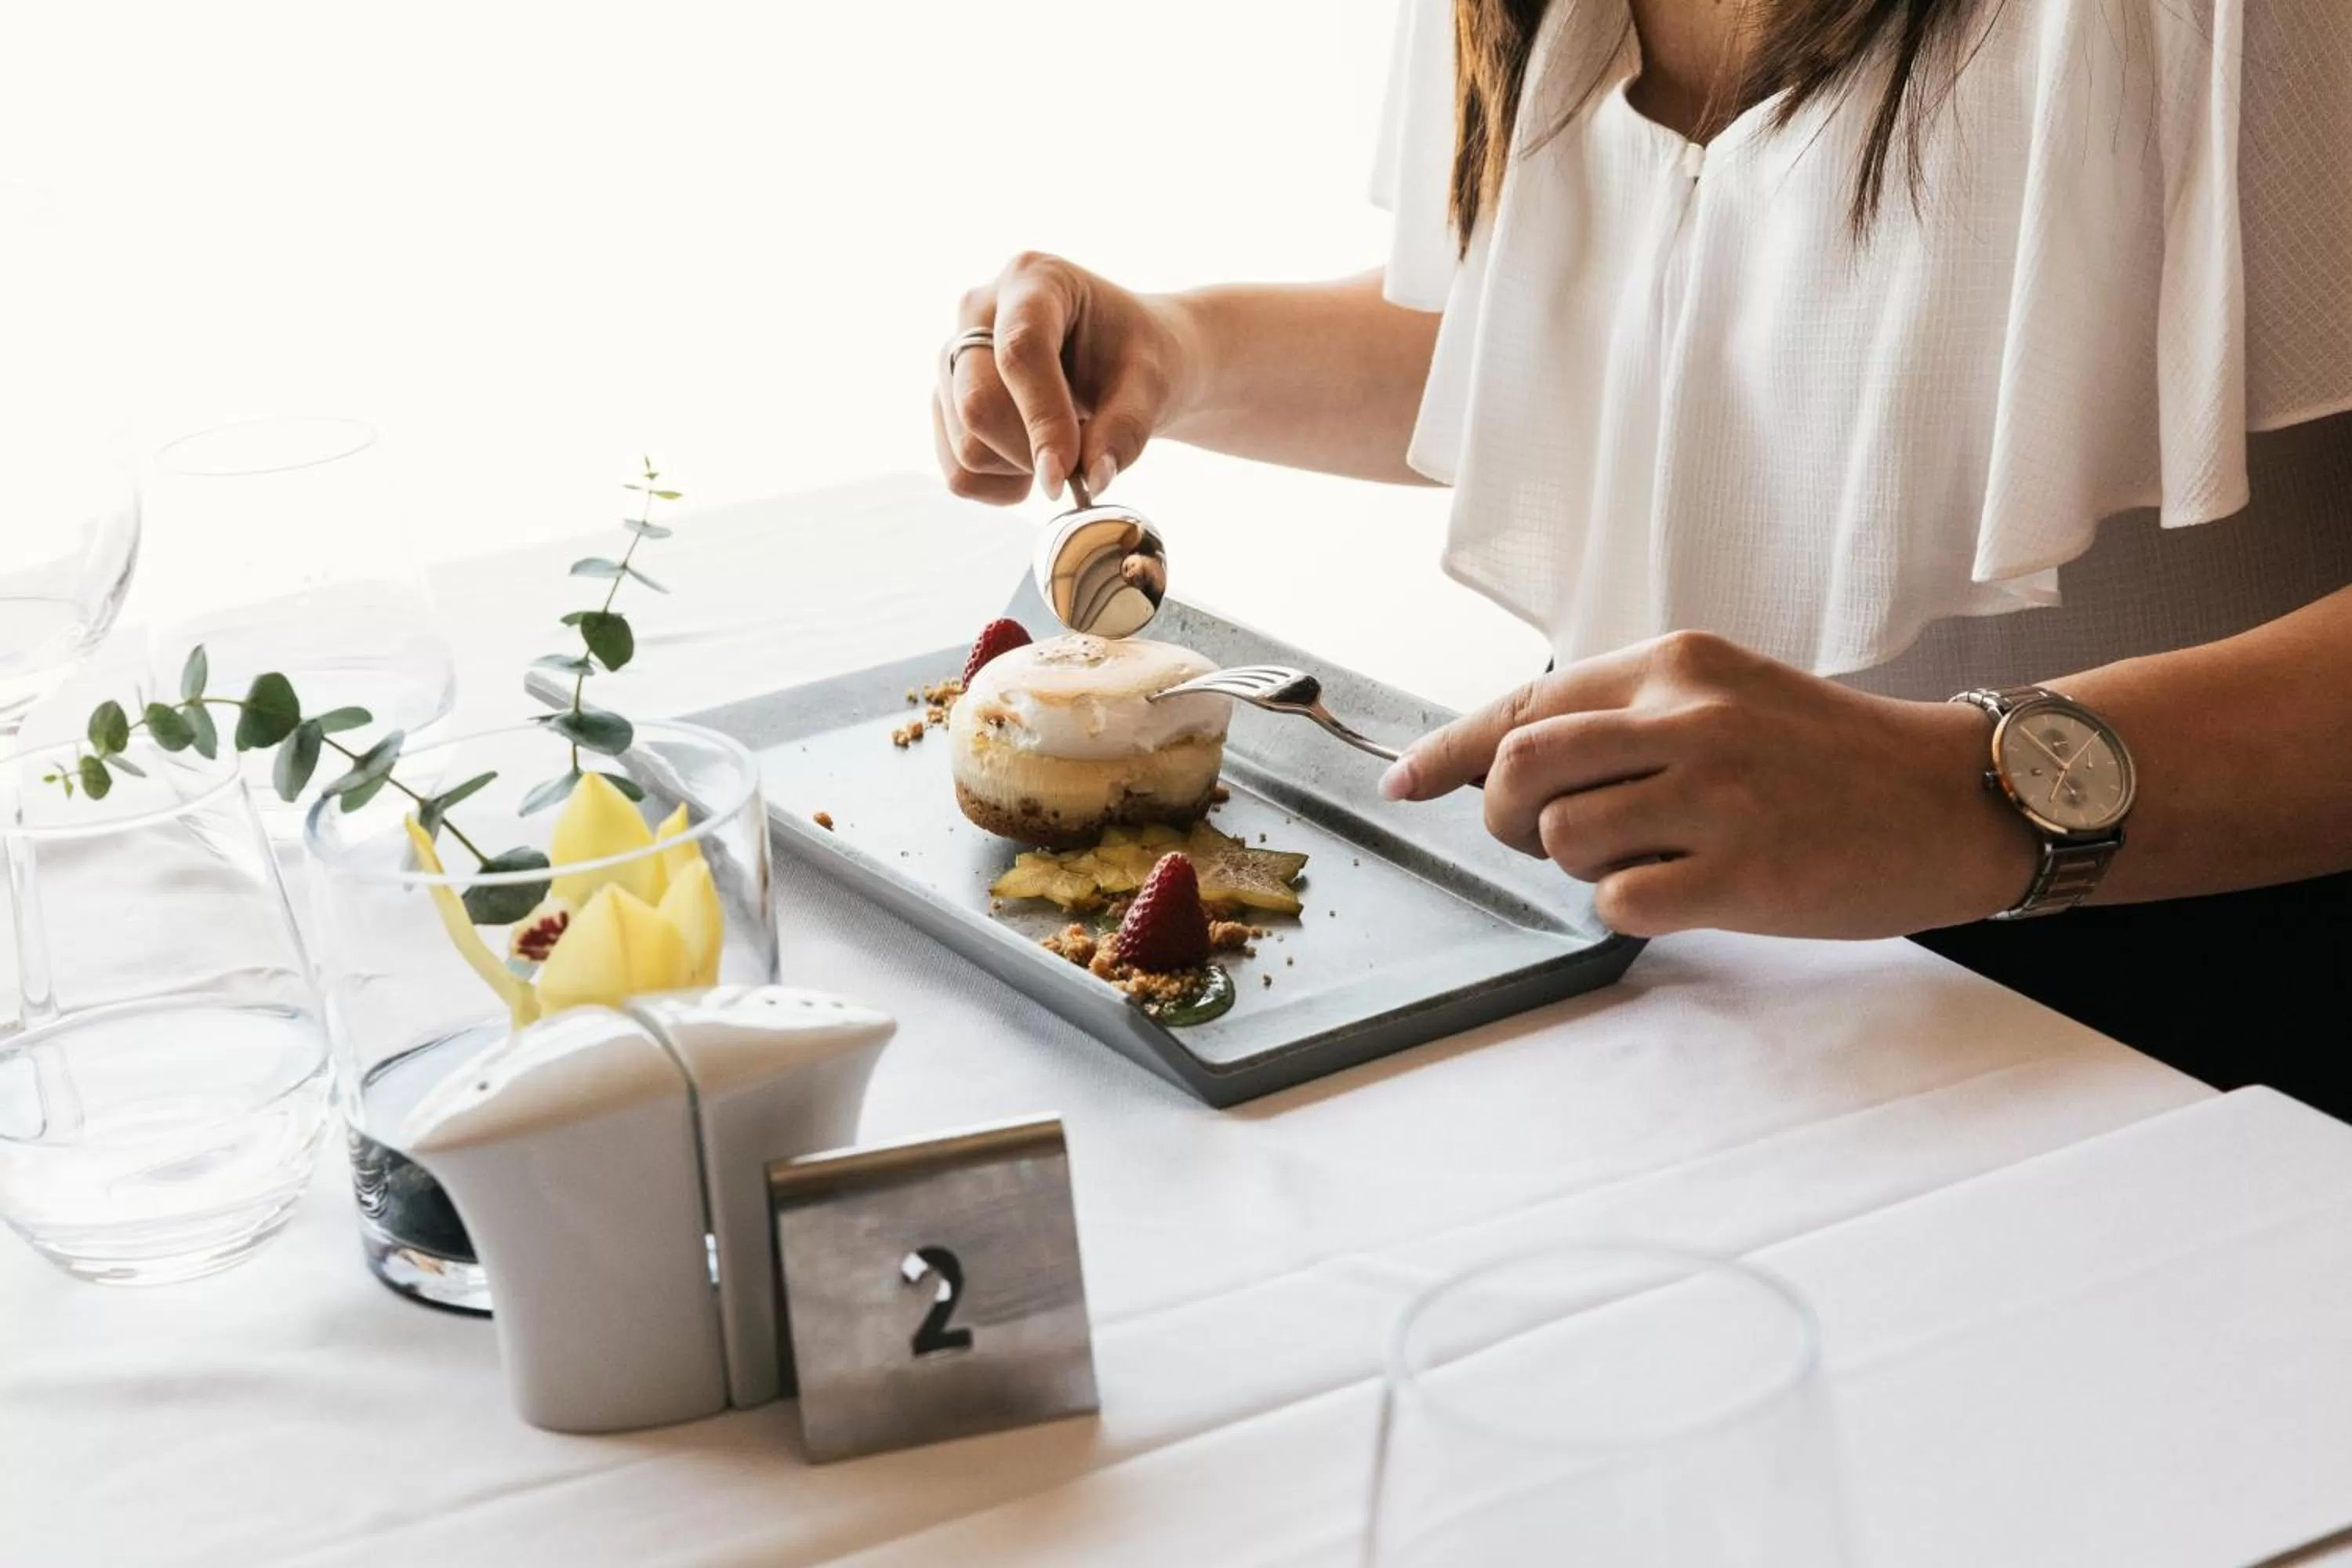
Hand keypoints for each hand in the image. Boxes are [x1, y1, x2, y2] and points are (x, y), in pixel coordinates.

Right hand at [933, 252, 1197, 505]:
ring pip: (965, 446)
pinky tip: (1033, 461)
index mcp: (1034, 279)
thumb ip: (1127, 428)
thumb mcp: (1152, 383)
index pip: (1019, 350)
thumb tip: (1095, 479)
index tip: (1068, 474)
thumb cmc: (1137, 359)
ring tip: (1062, 448)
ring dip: (1021, 470)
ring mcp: (952, 357)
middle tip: (1081, 461)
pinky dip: (1002, 487)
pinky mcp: (943, 403)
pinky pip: (958, 474)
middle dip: (1031, 451)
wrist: (1122, 363)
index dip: (1042, 418)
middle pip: (977, 404)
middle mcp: (977, 309)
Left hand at [1379, 631, 2039, 938]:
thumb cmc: (1831, 757)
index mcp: (1674, 665)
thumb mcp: (1727, 697)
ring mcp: (1715, 795)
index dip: (1446, 753)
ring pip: (1560, 839)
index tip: (1403, 785)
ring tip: (1651, 859)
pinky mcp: (1743, 872)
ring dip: (1580, 866)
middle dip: (1502, 817)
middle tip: (1542, 838)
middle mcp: (1687, 718)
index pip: (1523, 705)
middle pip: (1517, 769)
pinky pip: (1618, 901)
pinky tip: (1686, 892)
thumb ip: (1627, 718)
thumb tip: (1505, 763)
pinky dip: (1628, 908)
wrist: (1956, 798)